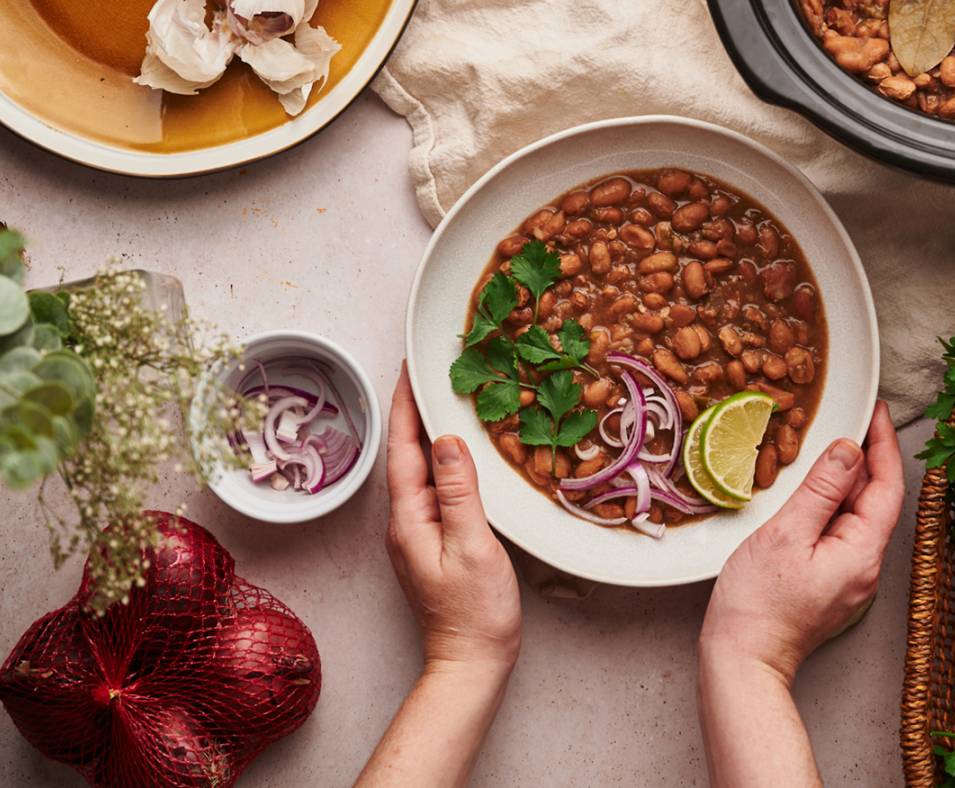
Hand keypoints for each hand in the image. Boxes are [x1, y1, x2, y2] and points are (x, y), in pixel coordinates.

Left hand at [384, 363, 521, 674]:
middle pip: (407, 454)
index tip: (409, 369)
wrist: (471, 663)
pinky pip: (437, 489)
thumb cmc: (474, 613)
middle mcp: (407, 521)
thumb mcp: (472, 546)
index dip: (404, 406)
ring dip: (431, 434)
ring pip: (423, 471)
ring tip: (447, 400)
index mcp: (409, 518)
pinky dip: (447, 462)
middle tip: (431, 373)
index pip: (402, 449)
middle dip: (416, 411)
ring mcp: (420, 532)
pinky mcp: (436, 541)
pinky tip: (462, 454)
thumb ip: (459, 492)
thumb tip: (448, 440)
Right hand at [700, 401, 903, 682]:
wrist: (743, 660)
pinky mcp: (830, 583)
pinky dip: (831, 505)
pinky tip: (811, 492)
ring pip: (856, 517)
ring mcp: (850, 578)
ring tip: (826, 447)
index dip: (883, 445)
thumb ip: (821, 489)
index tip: (875, 411)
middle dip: (865, 458)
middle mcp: (865, 566)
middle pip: (874, 500)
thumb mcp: (786, 533)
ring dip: (845, 481)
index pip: (886, 486)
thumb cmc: (759, 602)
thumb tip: (848, 449)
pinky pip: (839, 533)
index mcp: (862, 552)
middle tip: (847, 419)